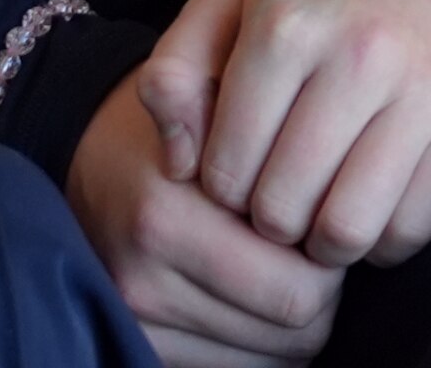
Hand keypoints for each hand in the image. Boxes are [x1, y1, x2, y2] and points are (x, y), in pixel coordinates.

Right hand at [64, 73, 344, 363]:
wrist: (96, 155)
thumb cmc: (186, 120)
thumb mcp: (221, 90)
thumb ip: (268, 122)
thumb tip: (315, 178)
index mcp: (165, 217)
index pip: (302, 289)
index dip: (334, 255)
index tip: (327, 217)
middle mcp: (143, 281)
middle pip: (293, 331)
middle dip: (323, 292)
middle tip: (315, 247)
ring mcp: (136, 321)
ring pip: (269, 358)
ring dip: (291, 323)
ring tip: (284, 266)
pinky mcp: (136, 344)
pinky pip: (229, 366)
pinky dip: (256, 342)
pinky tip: (255, 296)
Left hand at [135, 0, 430, 269]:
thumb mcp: (224, 5)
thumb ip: (172, 76)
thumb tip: (178, 167)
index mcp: (288, 25)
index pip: (228, 169)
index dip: (220, 188)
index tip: (235, 170)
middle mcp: (362, 54)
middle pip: (284, 207)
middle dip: (268, 219)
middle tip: (276, 196)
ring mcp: (425, 86)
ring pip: (349, 229)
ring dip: (321, 243)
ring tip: (317, 214)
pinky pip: (411, 228)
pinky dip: (380, 241)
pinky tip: (367, 203)